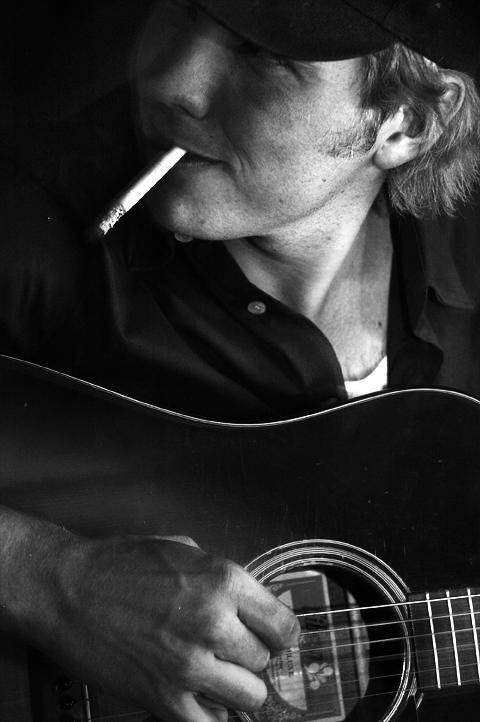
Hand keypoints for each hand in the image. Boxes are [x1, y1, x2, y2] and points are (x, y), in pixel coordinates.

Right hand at [35, 533, 298, 721]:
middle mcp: (214, 621)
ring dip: (236, 685)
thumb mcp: (184, 550)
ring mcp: (189, 664)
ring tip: (217, 671)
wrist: (66, 588)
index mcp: (223, 579)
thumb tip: (255, 601)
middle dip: (251, 654)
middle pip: (265, 659)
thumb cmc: (121, 563)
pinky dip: (211, 715)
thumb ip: (223, 577)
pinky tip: (201, 698)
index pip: (284, 624)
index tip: (276, 636)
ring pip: (249, 694)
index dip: (282, 632)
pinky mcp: (162, 697)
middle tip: (231, 647)